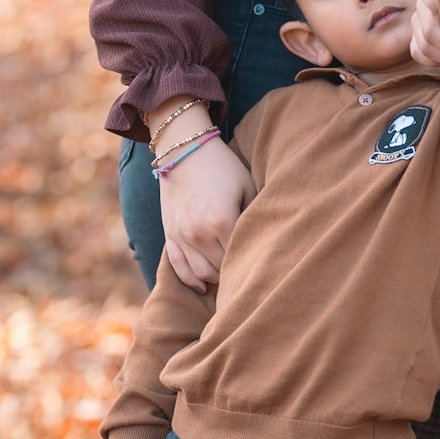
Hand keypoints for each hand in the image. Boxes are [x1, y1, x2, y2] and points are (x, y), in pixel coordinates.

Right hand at [159, 137, 255, 291]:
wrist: (184, 150)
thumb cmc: (223, 167)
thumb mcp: (247, 187)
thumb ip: (255, 215)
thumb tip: (269, 240)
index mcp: (223, 222)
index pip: (240, 257)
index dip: (252, 266)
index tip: (264, 270)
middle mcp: (199, 234)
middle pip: (221, 269)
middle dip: (235, 274)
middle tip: (250, 279)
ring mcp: (181, 236)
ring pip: (201, 273)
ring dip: (216, 280)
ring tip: (230, 281)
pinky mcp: (170, 234)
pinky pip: (178, 267)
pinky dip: (191, 280)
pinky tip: (203, 288)